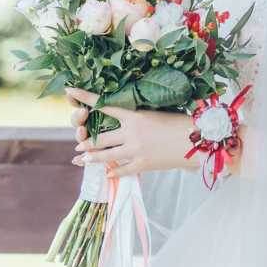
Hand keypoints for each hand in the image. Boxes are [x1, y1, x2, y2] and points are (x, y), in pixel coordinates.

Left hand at [66, 88, 201, 179]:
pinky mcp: (143, 164)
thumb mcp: (156, 114)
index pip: (105, 105)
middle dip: (87, 142)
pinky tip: (108, 174)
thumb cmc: (180, 124)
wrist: (196, 141)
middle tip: (79, 144)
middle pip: (100, 138)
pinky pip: (122, 170)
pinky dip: (113, 172)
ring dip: (92, 158)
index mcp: (135, 115)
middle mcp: (131, 132)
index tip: (70, 92)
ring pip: (106, 155)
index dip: (86, 98)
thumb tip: (127, 120)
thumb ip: (138, 118)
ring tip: (83, 159)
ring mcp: (136, 150)